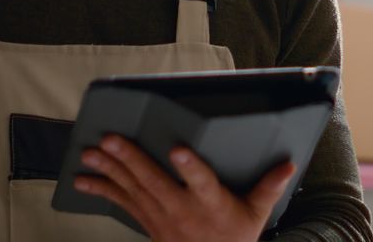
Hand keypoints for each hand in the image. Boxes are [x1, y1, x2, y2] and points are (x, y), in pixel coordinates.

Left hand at [74, 135, 296, 241]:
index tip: (178, 149)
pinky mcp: (148, 222)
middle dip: (131, 159)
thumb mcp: (256, 214)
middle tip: (112, 139)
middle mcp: (182, 210)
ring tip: (90, 152)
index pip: (202, 182)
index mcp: (211, 204)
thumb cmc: (234, 239)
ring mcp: (161, 218)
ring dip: (110, 169)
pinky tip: (83, 179)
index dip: (190, 167)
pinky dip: (102, 190)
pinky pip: (122, 204)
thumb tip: (289, 164)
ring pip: (132, 190)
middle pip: (153, 182)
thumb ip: (269, 187)